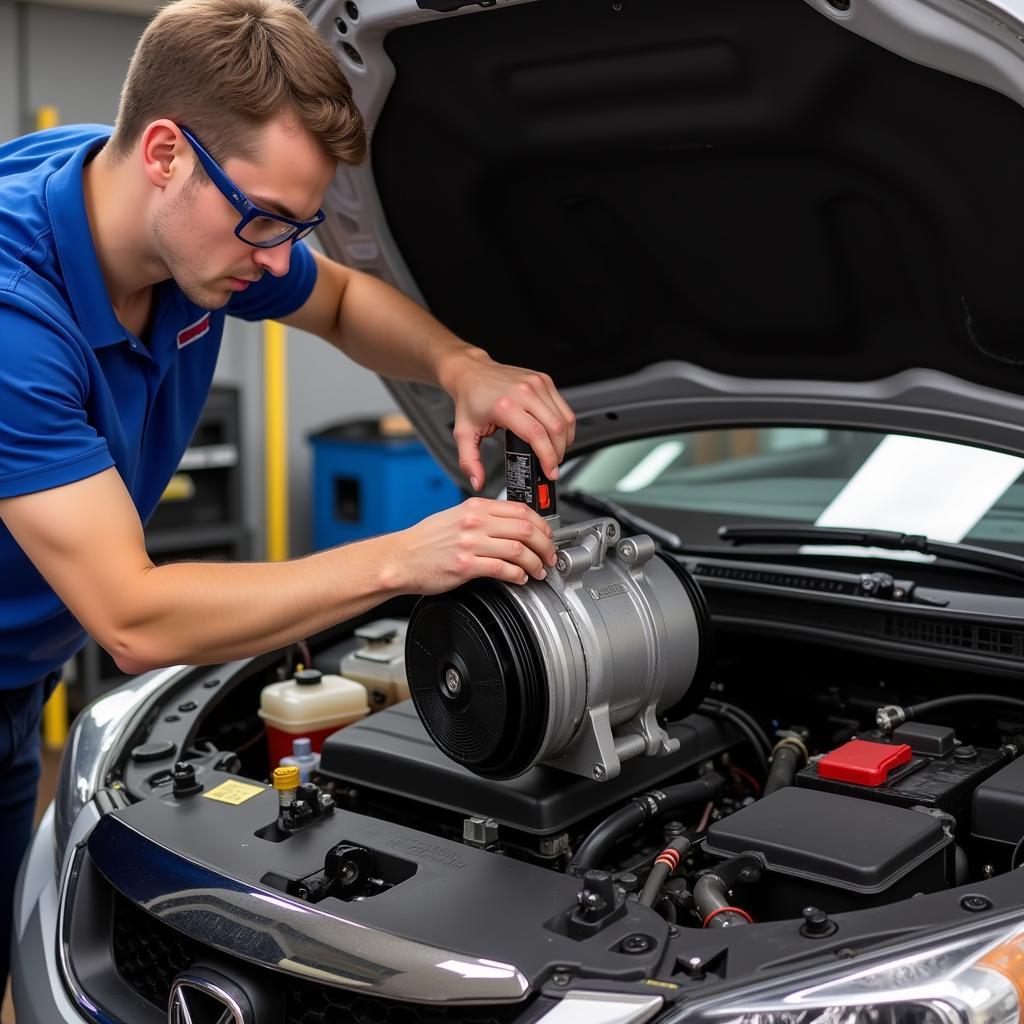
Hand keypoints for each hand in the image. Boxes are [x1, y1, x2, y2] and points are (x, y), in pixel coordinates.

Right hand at [392, 497, 557, 595]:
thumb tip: (511, 526)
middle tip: (550, 556)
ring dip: (535, 562)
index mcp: (475, 508)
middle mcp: (475, 522)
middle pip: (525, 529)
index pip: (521, 509)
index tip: (548, 535)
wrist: (401, 558)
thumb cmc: (426, 540)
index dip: (542, 524)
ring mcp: (470, 543)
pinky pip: (502, 569)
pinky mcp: (465, 566)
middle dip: (545, 545)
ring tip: (539, 570)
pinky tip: (520, 578)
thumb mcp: (456, 517)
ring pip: (518, 550)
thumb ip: (483, 517)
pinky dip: (517, 574)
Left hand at [441, 349, 575, 490]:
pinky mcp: (544, 381)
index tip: (549, 472)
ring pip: (564, 418)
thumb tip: (478, 481)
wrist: (471, 372)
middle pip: (556, 428)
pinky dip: (565, 426)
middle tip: (552, 466)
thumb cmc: (470, 399)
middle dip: (558, 453)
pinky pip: (564, 408)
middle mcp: (524, 392)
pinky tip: (556, 436)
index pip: (537, 435)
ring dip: (565, 441)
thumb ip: (469, 461)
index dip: (548, 457)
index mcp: (506, 405)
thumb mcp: (463, 433)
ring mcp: (537, 384)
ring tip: (555, 453)